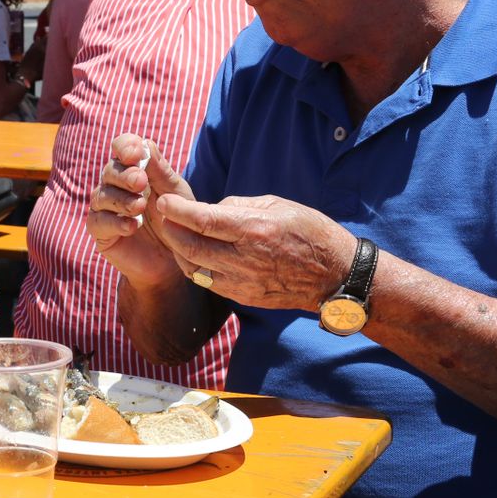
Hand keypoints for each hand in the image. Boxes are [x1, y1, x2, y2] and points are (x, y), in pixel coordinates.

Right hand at [85, 134, 194, 287]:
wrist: (172, 260)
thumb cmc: (175, 221)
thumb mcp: (176, 195)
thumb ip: (161, 172)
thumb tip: (146, 143)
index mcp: (134, 169)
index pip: (121, 148)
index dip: (125, 146)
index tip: (136, 154)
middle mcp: (115, 185)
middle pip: (110, 170)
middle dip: (125, 175)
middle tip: (140, 182)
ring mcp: (105, 208)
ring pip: (101, 195)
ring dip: (121, 199)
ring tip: (139, 207)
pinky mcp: (101, 232)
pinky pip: (99, 222)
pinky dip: (115, 222)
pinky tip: (133, 226)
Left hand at [149, 193, 355, 310]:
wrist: (335, 276)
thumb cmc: (310, 232)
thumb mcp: (278, 205)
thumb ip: (239, 206)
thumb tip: (210, 209)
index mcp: (254, 230)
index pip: (203, 221)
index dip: (177, 211)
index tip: (163, 200)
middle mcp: (245, 259)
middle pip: (190, 246)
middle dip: (169, 230)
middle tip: (161, 216)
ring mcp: (242, 282)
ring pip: (193, 268)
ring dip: (178, 250)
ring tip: (174, 234)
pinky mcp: (243, 297)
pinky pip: (207, 282)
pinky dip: (194, 266)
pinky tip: (194, 253)